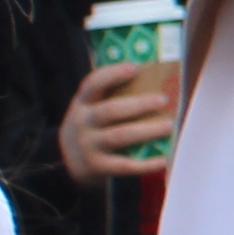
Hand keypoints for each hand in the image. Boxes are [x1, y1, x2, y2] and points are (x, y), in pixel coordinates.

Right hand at [55, 61, 176, 183]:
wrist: (65, 161)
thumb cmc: (90, 127)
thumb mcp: (89, 109)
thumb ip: (110, 97)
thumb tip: (153, 80)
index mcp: (82, 102)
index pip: (93, 83)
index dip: (113, 74)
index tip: (135, 68)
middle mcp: (83, 122)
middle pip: (111, 111)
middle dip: (139, 104)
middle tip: (163, 99)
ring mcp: (88, 145)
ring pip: (119, 136)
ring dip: (146, 130)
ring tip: (168, 126)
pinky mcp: (97, 166)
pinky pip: (124, 165)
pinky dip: (145, 164)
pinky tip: (163, 160)